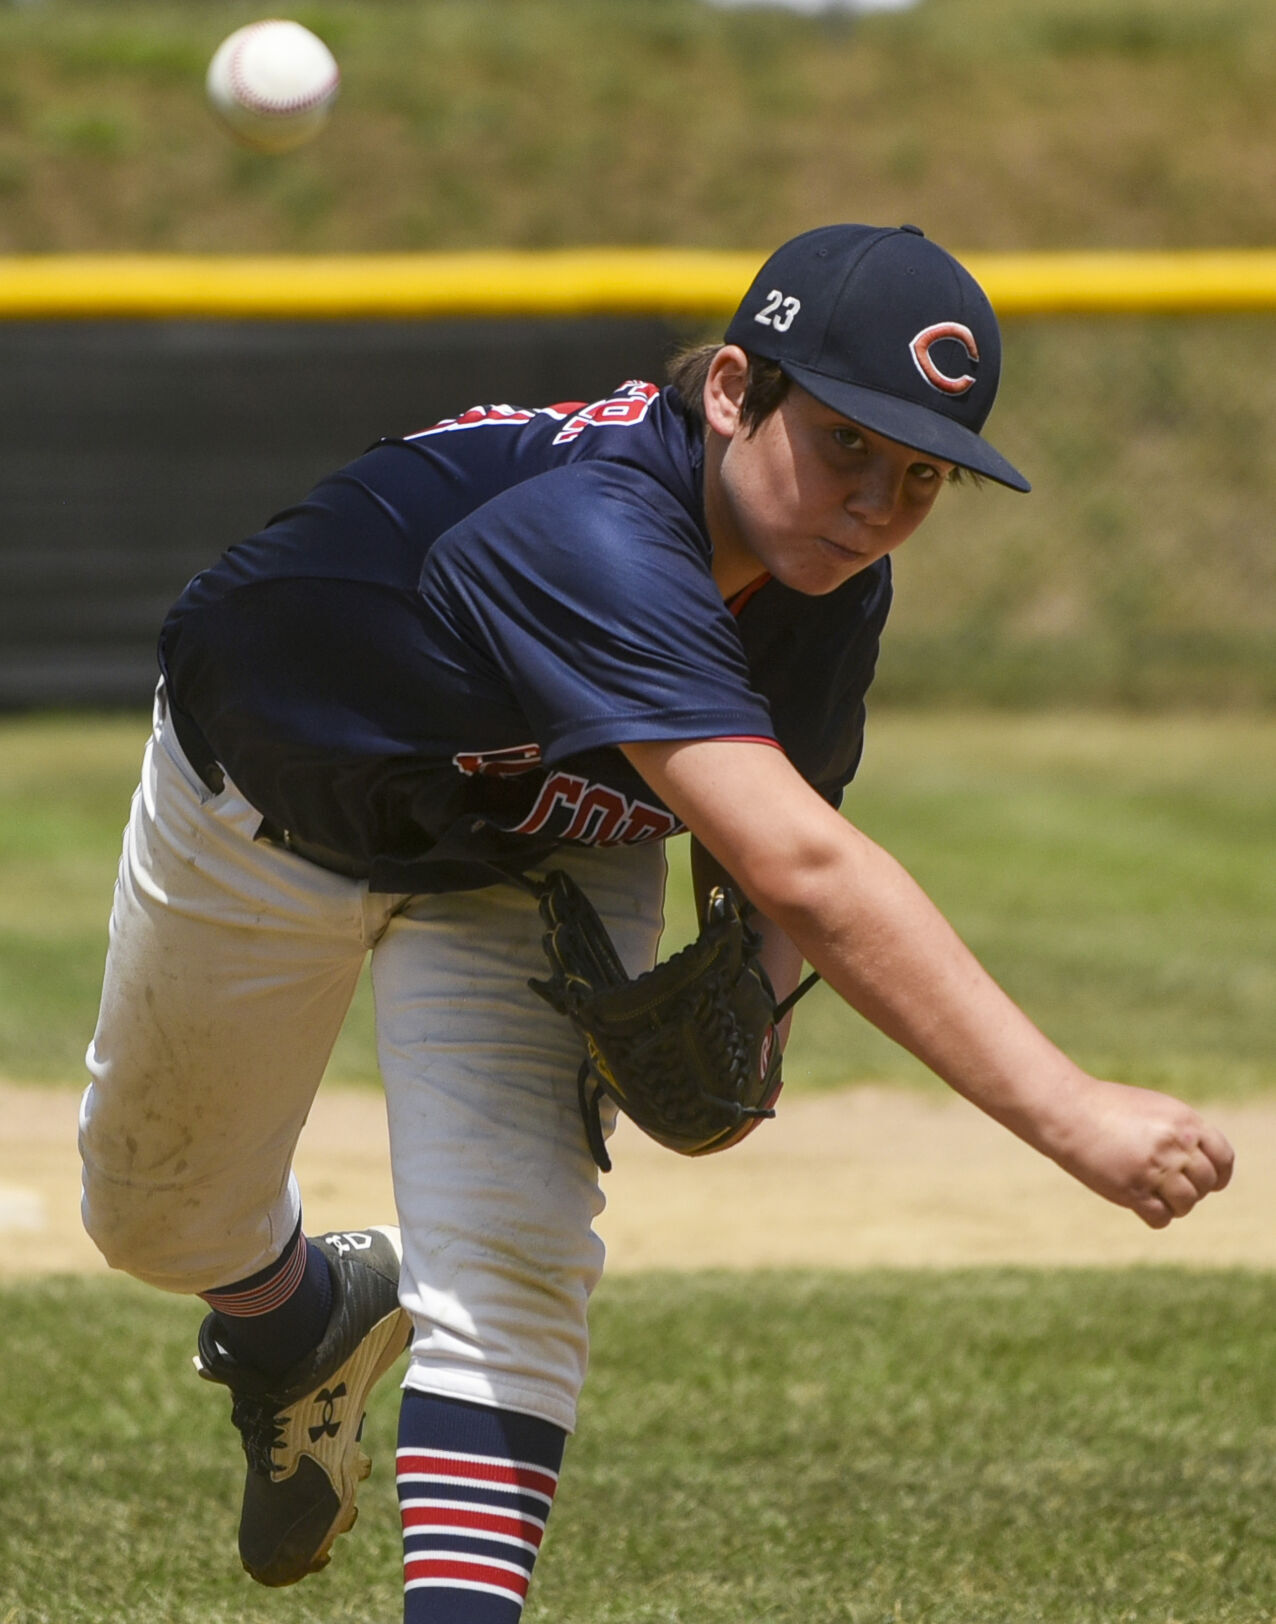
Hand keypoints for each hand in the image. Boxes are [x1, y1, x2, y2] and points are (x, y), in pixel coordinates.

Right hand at [1048, 1077, 1234, 1228]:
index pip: (1223, 1158)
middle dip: (1191, 1189)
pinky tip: (1140, 1203)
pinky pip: (1160, 1217)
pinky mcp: (1132, 1190)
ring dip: (1173, 1204)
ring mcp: (1154, 1169)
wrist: (1068, 1110)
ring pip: (1186, 1204)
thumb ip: (1180, 1133)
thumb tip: (1200, 1163)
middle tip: (1167, 1184)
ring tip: (1153, 1194)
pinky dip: (1154, 1216)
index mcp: (1184, 1122)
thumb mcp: (1153, 1109)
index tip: (1208, 1181)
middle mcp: (1174, 1146)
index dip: (1218, 1174)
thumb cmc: (1107, 1107)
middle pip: (1205, 1184)